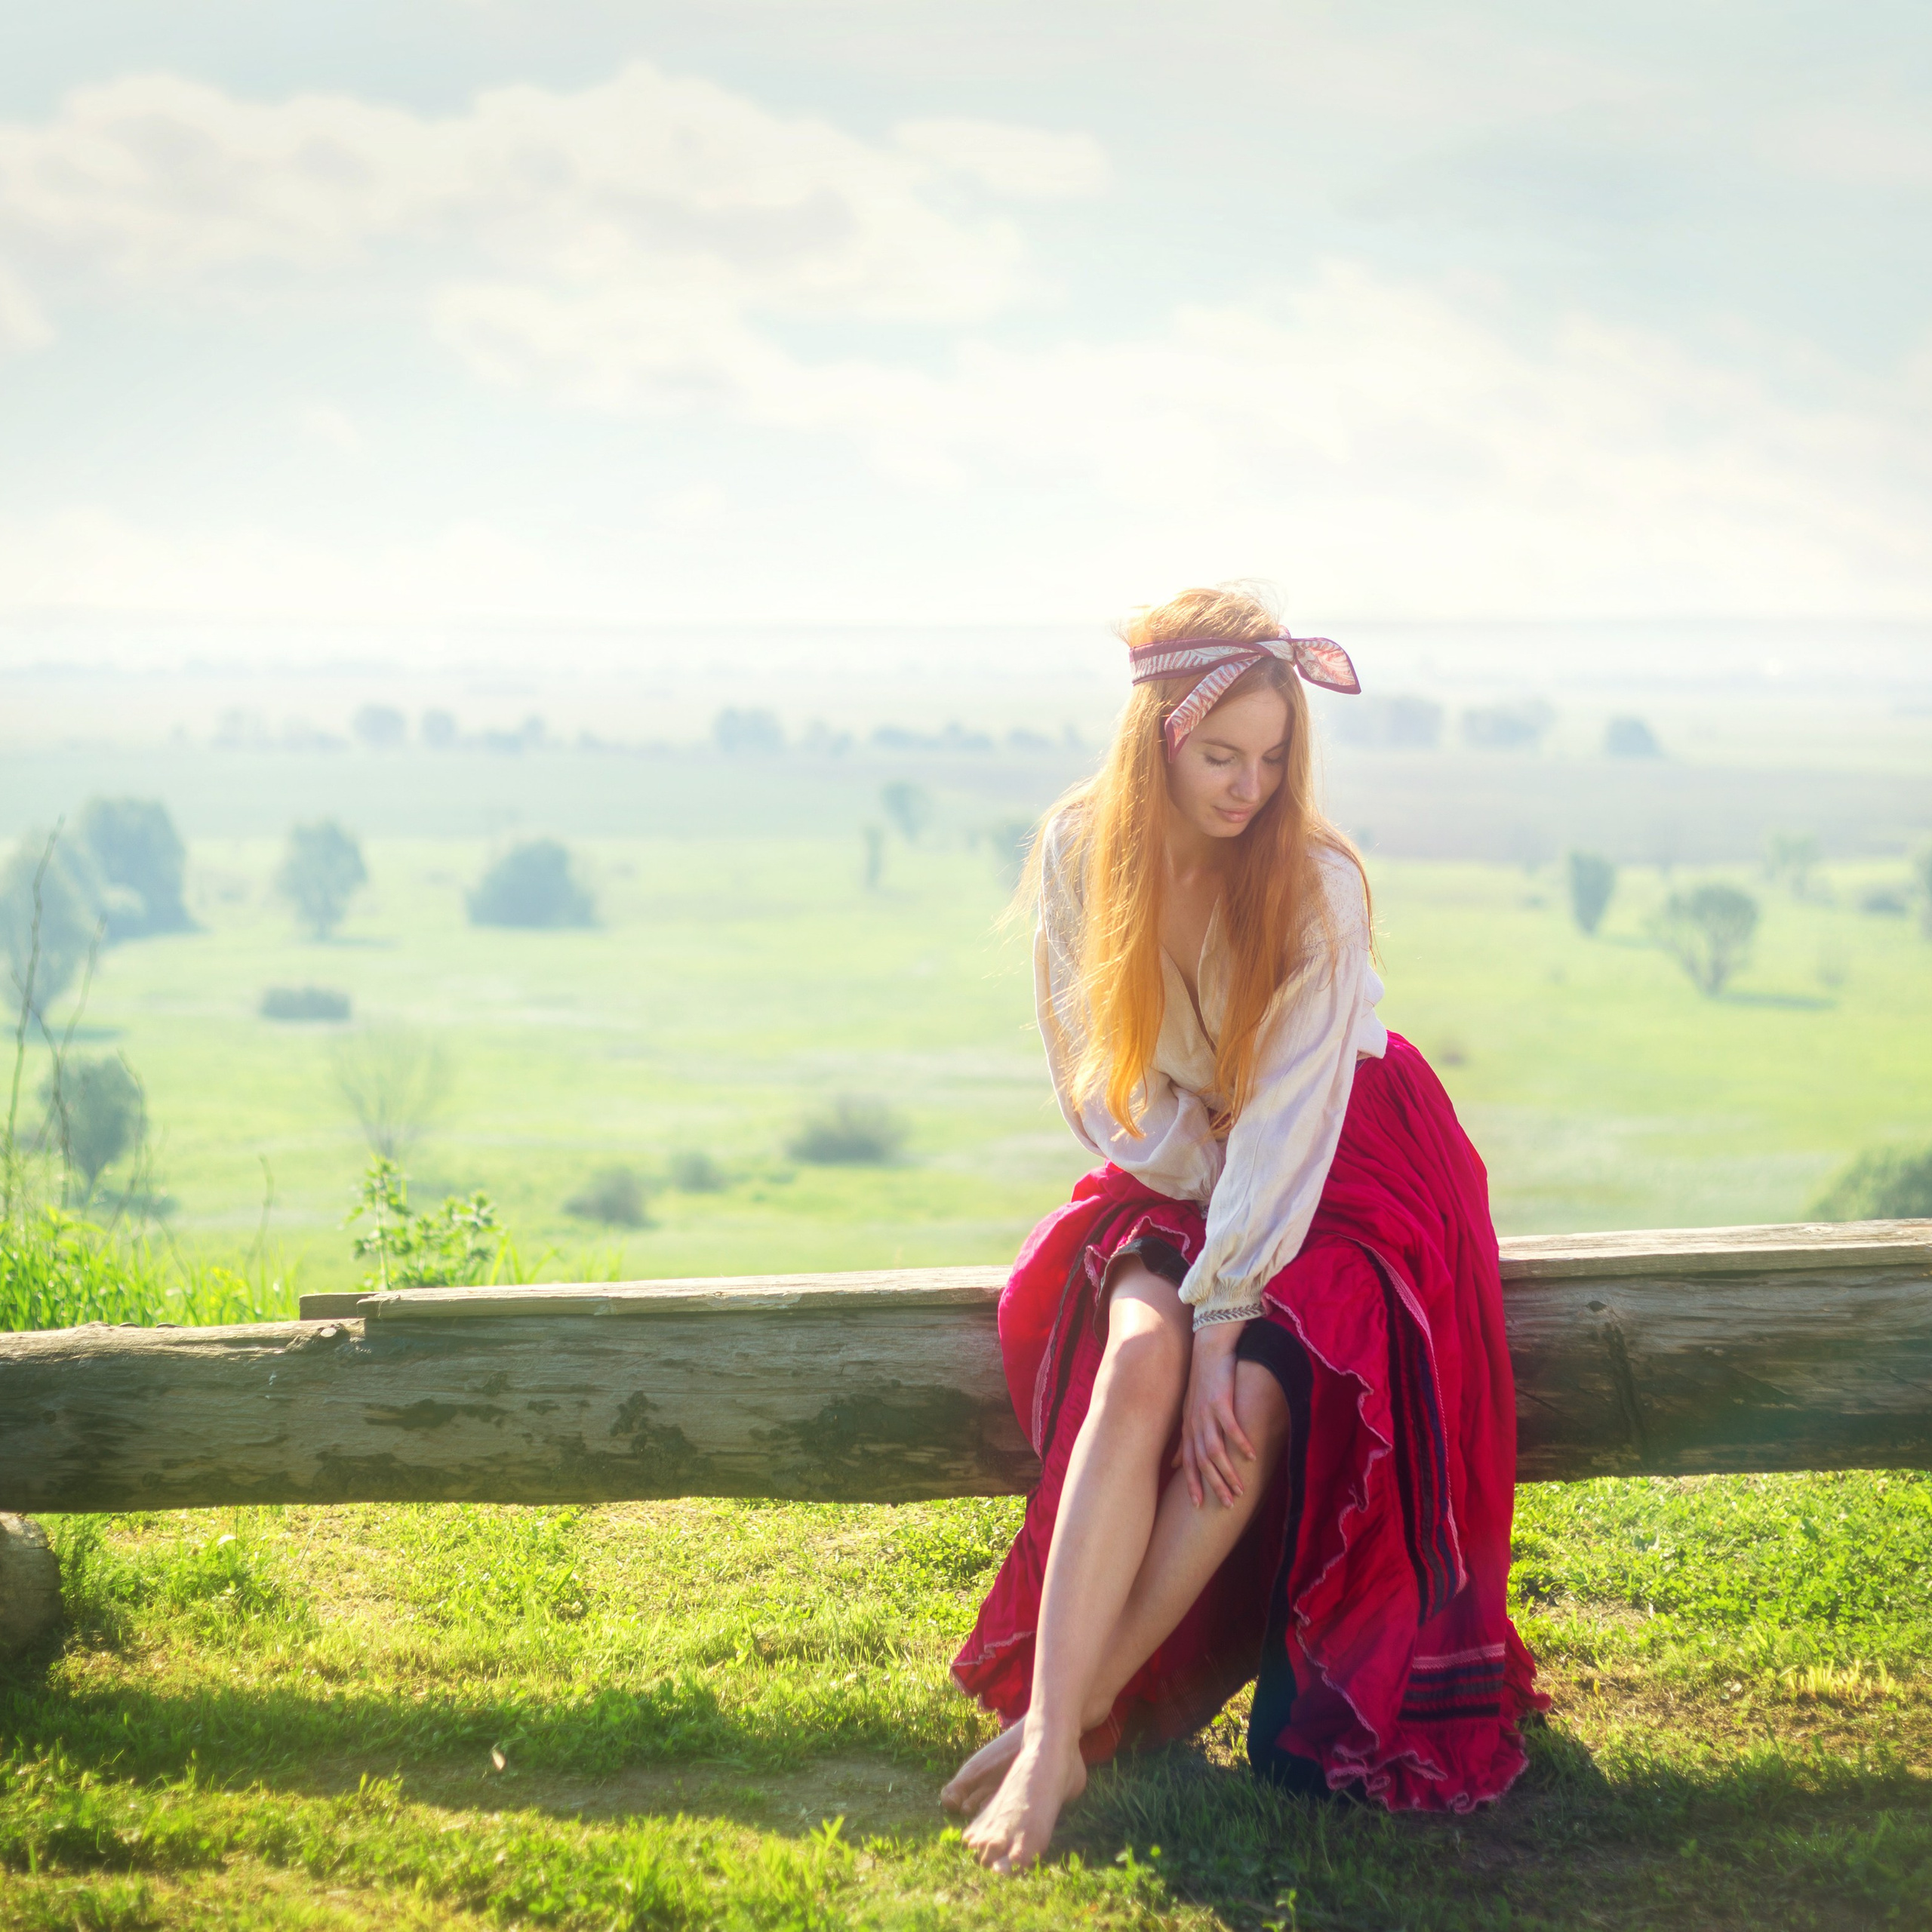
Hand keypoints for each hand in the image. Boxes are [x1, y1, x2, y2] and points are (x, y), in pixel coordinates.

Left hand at [1175, 1320, 1253, 1507]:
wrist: (1209, 1349)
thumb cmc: (1202, 1382)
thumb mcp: (1190, 1412)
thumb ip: (1184, 1440)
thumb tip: (1175, 1464)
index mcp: (1188, 1428)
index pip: (1188, 1463)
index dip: (1192, 1484)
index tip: (1199, 1506)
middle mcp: (1194, 1423)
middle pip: (1203, 1462)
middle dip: (1214, 1485)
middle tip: (1229, 1505)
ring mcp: (1206, 1413)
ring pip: (1215, 1450)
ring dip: (1229, 1471)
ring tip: (1242, 1489)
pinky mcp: (1221, 1400)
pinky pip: (1231, 1427)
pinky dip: (1240, 1443)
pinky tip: (1252, 1456)